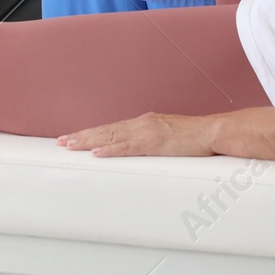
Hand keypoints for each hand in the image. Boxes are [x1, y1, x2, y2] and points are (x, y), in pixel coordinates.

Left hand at [57, 112, 215, 156]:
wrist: (213, 132)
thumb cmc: (196, 136)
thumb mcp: (169, 134)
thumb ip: (154, 139)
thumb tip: (143, 147)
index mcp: (145, 122)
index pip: (112, 127)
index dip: (92, 132)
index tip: (75, 137)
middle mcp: (142, 123)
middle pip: (106, 129)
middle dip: (82, 135)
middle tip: (61, 141)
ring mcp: (147, 132)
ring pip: (111, 136)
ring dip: (88, 141)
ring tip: (70, 145)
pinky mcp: (154, 143)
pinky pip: (128, 147)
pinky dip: (110, 149)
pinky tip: (97, 153)